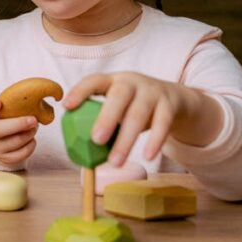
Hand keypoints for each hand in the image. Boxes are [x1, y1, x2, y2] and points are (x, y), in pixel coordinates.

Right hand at [0, 99, 37, 164]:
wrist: (1, 142)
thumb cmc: (4, 120)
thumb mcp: (3, 111)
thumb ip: (11, 103)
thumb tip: (37, 94)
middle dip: (17, 124)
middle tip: (33, 119)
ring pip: (13, 142)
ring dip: (28, 133)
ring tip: (34, 126)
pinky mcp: (5, 159)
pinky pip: (21, 153)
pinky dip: (31, 144)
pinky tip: (31, 138)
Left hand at [63, 72, 222, 166]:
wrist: (174, 99)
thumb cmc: (134, 106)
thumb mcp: (118, 106)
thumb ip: (102, 120)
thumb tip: (78, 150)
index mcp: (113, 80)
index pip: (94, 80)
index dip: (80, 91)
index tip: (67, 106)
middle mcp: (132, 82)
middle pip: (119, 95)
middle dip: (106, 117)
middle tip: (96, 140)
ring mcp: (152, 91)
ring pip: (139, 114)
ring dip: (126, 139)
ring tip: (116, 161)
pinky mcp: (169, 104)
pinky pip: (162, 123)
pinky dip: (155, 141)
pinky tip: (147, 156)